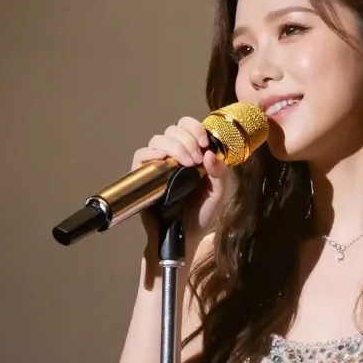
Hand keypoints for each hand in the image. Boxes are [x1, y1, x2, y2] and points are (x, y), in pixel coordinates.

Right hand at [132, 116, 229, 248]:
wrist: (185, 236)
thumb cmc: (201, 214)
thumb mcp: (218, 193)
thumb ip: (220, 173)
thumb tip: (210, 154)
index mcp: (192, 153)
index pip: (188, 126)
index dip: (195, 128)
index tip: (204, 144)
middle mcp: (174, 155)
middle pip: (173, 129)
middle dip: (187, 140)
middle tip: (196, 160)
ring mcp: (158, 164)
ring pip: (158, 139)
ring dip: (174, 146)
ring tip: (186, 164)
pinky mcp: (144, 175)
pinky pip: (141, 155)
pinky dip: (151, 153)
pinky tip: (163, 160)